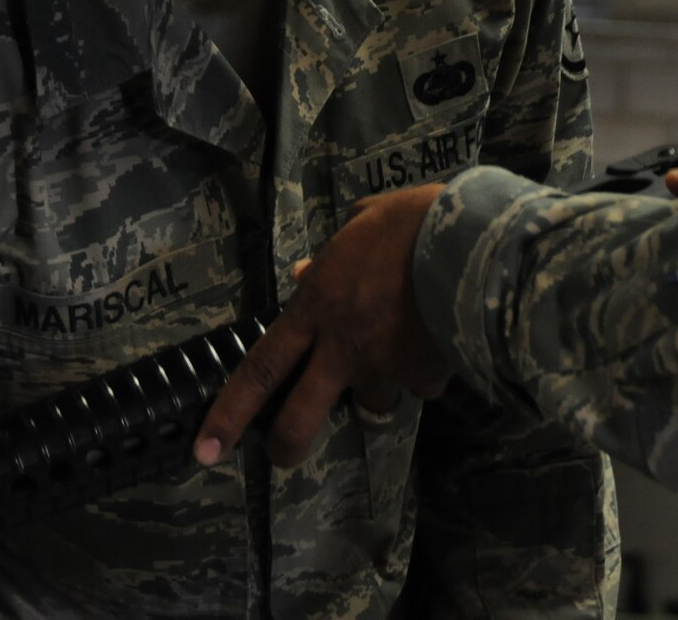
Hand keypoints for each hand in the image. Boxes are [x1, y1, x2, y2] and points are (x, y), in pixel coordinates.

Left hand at [195, 183, 449, 468]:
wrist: (472, 241)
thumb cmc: (410, 221)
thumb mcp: (359, 223)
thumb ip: (328, 258)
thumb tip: (305, 273)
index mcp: (315, 309)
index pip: (260, 370)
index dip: (229, 415)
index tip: (205, 451)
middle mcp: (341, 348)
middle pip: (300, 418)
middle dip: (287, 446)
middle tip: (285, 456)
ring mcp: (384, 367)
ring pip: (373, 402)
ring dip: (378, 386)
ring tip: (399, 349)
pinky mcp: (424, 375)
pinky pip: (419, 386)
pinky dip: (424, 373)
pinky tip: (438, 342)